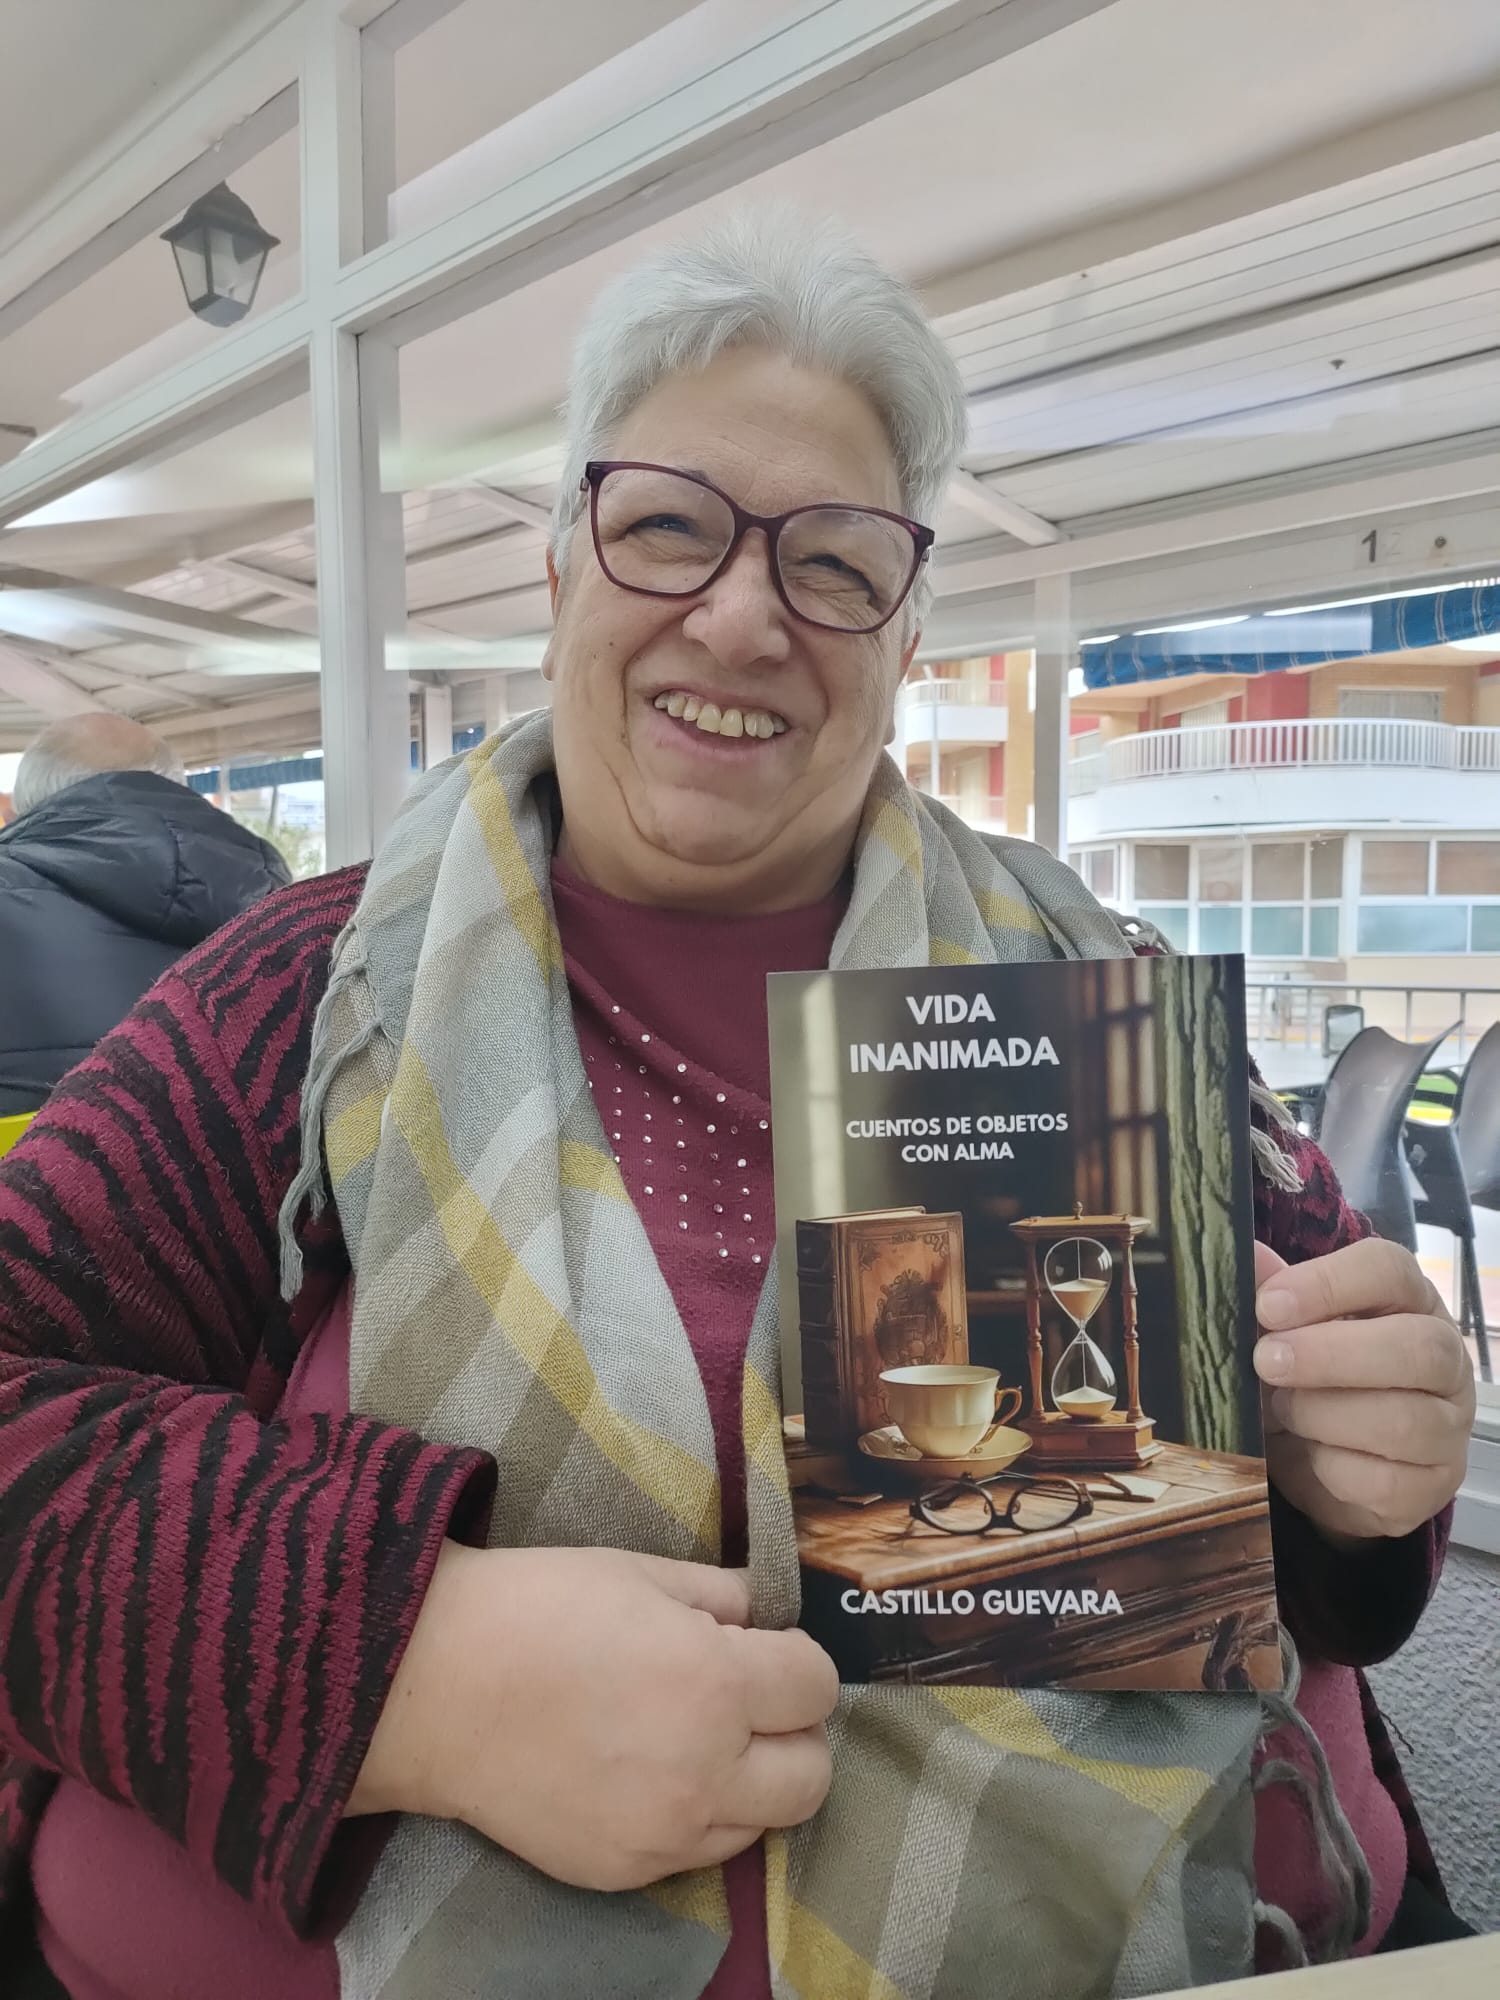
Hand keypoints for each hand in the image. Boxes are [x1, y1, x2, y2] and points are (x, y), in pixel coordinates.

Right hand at [349, 1542, 837, 1890]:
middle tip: (746, 1700)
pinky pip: (697, 1853)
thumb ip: (722, 1596)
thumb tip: (767, 1614)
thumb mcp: (640, 1572)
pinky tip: (645, 1773)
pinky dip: (694, 1816)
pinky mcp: (624, 1871)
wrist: (430, 1684)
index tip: (764, 1649)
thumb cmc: (535, 1608)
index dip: (795, 1660)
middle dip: (792, 1732)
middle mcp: (704, 1769)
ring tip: (692, 1739)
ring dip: (749, 1781)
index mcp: (715, 1682)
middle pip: (812, 1774)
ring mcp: (664, 1832)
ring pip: (763, 1823)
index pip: (816, 1686)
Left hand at [1253, 1237, 1474, 1543]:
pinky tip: (1309, 1455)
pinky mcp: (1435, 1484)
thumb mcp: (1284, 1332)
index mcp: (1408, 1301)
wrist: (1324, 1464)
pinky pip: (1388, 1481)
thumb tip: (1246, 1255)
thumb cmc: (1308, 1378)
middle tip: (1265, 1361)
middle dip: (1331, 1355)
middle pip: (1417, 1347)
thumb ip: (1271, 1296)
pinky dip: (1333, 1470)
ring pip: (1403, 1421)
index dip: (1328, 1283)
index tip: (1268, 1305)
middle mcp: (1444, 1358)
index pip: (1389, 1270)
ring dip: (1323, 1415)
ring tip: (1282, 1410)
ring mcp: (1448, 1425)